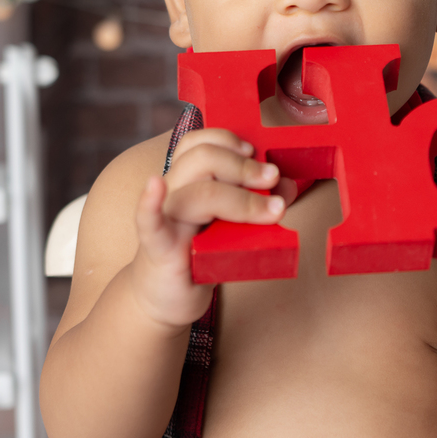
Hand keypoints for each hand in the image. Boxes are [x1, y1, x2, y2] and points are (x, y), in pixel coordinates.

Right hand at [130, 128, 292, 330]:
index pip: (200, 142)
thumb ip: (259, 202)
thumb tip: (288, 186)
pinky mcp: (158, 248)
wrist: (167, 297)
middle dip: (243, 166)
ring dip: (239, 198)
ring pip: (196, 192)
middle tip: (273, 178)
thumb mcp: (235, 225)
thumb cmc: (202, 255)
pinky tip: (154, 186)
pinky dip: (150, 203)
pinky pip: (149, 222)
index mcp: (188, 179)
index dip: (229, 140)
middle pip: (202, 159)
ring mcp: (166, 218)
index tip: (256, 153)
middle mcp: (174, 191)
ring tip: (271, 210)